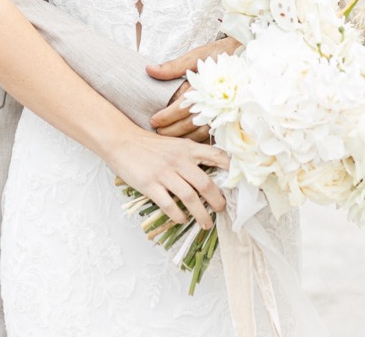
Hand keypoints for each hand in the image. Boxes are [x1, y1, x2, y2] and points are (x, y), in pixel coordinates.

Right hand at [104, 129, 227, 230]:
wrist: (123, 142)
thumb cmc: (151, 146)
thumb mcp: (176, 145)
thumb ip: (192, 156)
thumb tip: (212, 174)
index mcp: (188, 149)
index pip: (217, 156)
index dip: (232, 169)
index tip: (241, 182)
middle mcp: (179, 160)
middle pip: (206, 184)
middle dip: (217, 202)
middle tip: (221, 210)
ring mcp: (164, 173)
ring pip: (190, 198)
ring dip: (201, 214)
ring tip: (206, 223)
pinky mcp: (150, 185)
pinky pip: (169, 204)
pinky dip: (178, 215)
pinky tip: (182, 220)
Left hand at [147, 39, 239, 140]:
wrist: (248, 57)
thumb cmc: (221, 55)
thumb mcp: (197, 56)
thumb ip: (174, 66)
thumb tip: (150, 70)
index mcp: (206, 86)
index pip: (183, 107)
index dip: (167, 116)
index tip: (154, 120)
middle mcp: (217, 101)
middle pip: (190, 123)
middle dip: (172, 130)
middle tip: (157, 132)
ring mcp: (225, 111)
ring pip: (201, 132)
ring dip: (184, 137)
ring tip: (168, 137)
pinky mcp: (230, 117)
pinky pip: (213, 133)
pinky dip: (198, 138)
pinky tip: (187, 139)